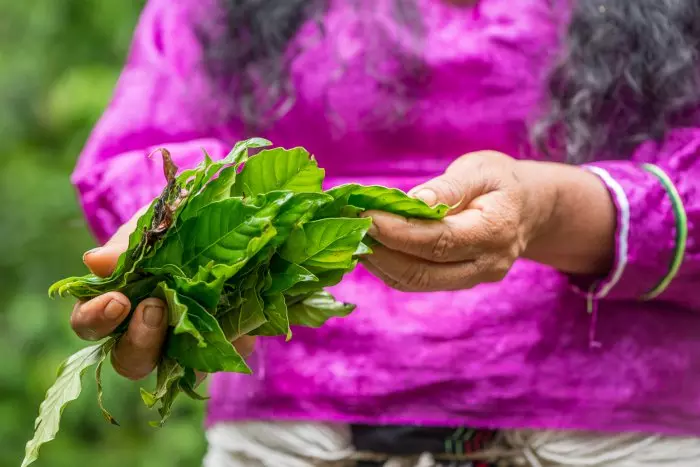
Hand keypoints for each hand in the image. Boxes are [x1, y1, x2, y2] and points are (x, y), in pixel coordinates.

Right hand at [70, 208, 255, 380]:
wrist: (234, 225)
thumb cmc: (178, 228)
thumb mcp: (154, 228)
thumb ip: (127, 246)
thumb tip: (94, 261)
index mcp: (117, 303)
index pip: (90, 324)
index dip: (95, 318)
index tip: (116, 300)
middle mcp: (146, 332)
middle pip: (128, 360)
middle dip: (138, 340)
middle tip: (154, 308)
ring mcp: (183, 345)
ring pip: (171, 370)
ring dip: (181, 348)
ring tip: (191, 318)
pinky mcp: (223, 347)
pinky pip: (224, 355)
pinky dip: (231, 339)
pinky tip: (240, 324)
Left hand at [360, 151, 556, 291]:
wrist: (528, 209)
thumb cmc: (501, 182)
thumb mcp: (481, 170)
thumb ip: (449, 187)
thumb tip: (415, 201)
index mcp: (494, 231)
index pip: (439, 242)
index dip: (398, 233)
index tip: (365, 217)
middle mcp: (486, 264)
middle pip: (423, 272)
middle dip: (382, 253)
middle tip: (351, 229)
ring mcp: (473, 278)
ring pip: (417, 283)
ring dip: (381, 263)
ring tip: (354, 238)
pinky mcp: (457, 281)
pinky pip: (418, 281)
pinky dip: (390, 267)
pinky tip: (371, 247)